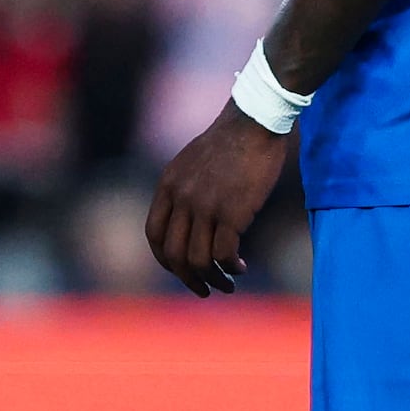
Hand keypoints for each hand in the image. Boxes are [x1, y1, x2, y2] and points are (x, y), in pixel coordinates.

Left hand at [142, 106, 289, 296]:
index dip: (165, 259)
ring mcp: (205, 206)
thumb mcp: (191, 163)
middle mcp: (181, 199)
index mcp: (168, 186)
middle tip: (205, 288)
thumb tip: (187, 220)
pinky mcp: (232, 212)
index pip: (154, 234)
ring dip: (212, 278)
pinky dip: (231, 266)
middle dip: (188, 278)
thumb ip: (183, 190)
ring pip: (198, 260)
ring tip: (228, 282)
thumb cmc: (229, 142)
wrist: (254, 122)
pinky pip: (224, 253)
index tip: (181, 270)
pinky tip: (240, 266)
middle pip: (173, 255)